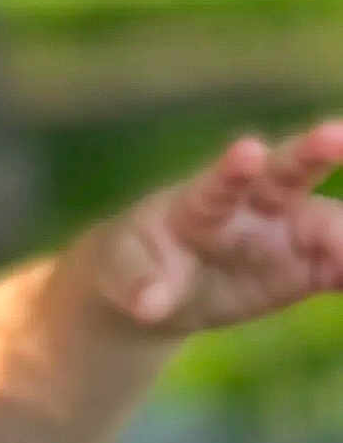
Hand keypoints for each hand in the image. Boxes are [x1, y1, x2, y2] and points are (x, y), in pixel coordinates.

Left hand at [91, 119, 342, 336]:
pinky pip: (340, 268)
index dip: (234, 168)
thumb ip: (138, 284)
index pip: (218, 182)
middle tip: (335, 135)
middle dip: (311, 153)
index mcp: (200, 202)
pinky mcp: (305, 268)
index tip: (248, 151)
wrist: (160, 287)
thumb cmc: (136, 262)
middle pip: (286, 174)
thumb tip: (148, 307)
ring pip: (327, 223)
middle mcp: (251, 206)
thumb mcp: (123, 272)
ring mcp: (283, 233)